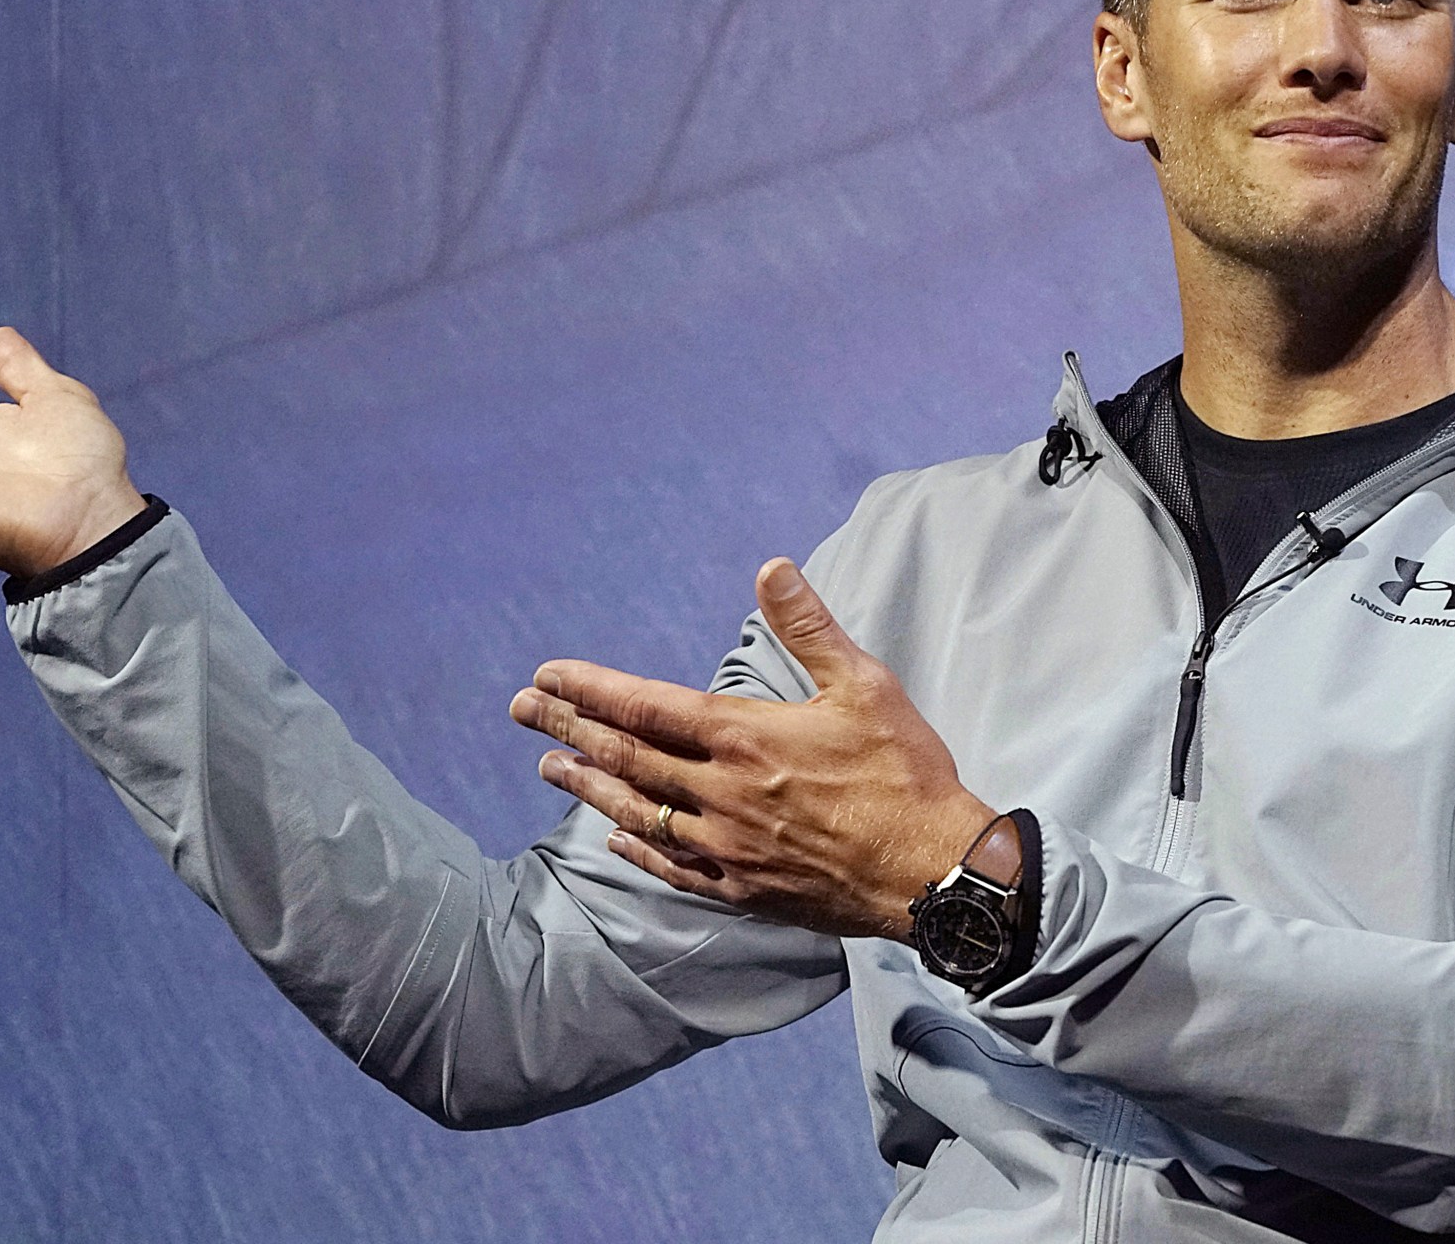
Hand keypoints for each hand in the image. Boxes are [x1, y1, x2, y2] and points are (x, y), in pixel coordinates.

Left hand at [509, 558, 997, 940]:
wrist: (932, 871)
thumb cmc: (904, 772)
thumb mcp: (864, 685)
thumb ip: (810, 627)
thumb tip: (771, 567)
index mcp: (744, 738)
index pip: (645, 706)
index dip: (589, 688)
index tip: (547, 675)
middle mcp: (722, 793)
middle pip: (626, 757)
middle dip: (567, 729)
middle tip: (521, 710)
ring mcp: (728, 846)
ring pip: (639, 812)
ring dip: (588, 787)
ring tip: (548, 768)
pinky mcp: (744, 888)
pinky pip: (674, 867)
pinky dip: (636, 848)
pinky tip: (613, 838)